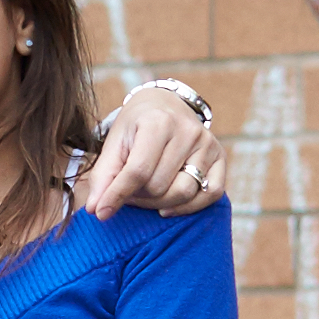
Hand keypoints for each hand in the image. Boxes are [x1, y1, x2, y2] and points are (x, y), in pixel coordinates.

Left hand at [75, 80, 226, 218]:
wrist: (164, 105)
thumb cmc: (136, 127)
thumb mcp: (114, 144)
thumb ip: (103, 177)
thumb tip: (97, 210)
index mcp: (157, 122)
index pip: (138, 172)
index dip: (117, 195)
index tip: (102, 212)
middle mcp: (187, 131)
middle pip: (159, 186)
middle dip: (139, 196)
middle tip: (129, 191)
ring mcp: (208, 143)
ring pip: (184, 193)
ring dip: (160, 203)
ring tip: (146, 194)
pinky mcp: (221, 156)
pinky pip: (211, 194)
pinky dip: (189, 207)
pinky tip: (169, 205)